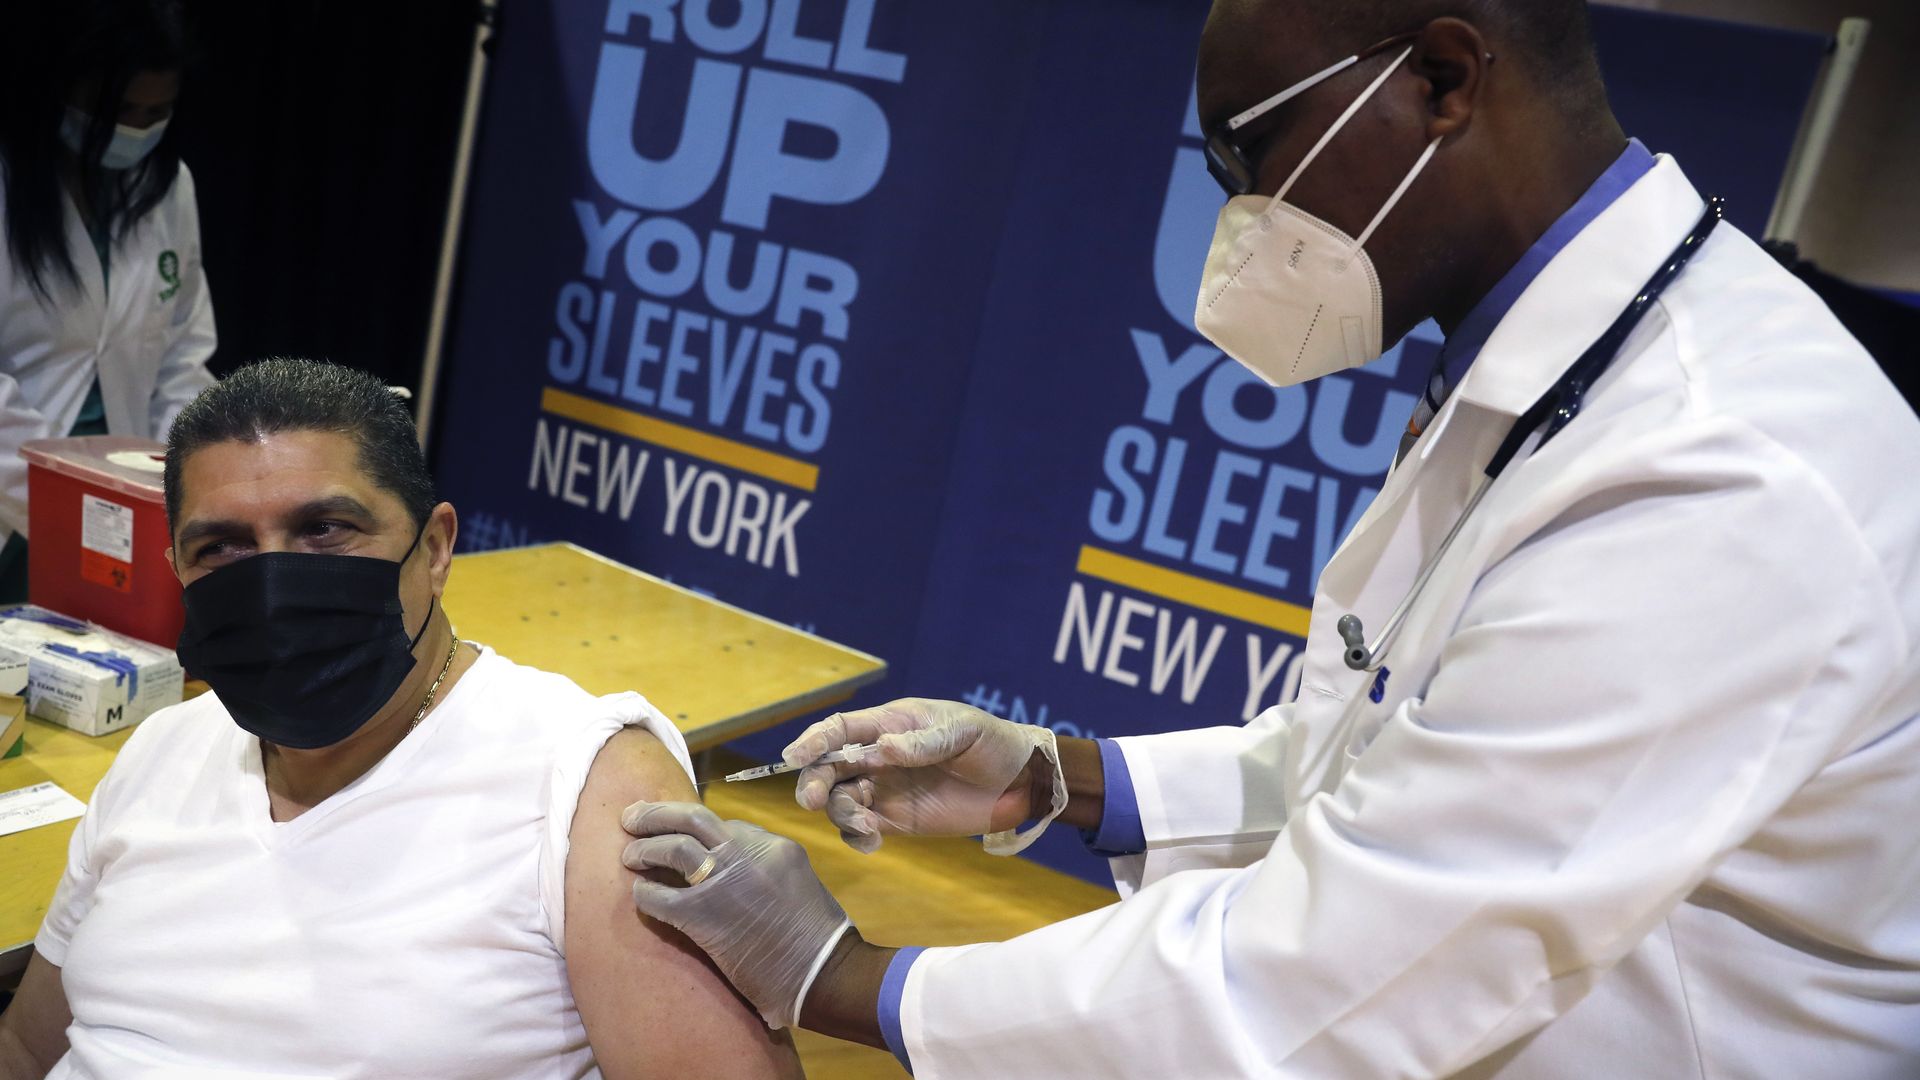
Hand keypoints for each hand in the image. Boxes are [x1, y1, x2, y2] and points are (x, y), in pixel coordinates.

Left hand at [621, 801, 851, 1028]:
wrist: (820, 974)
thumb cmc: (814, 937)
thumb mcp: (796, 882)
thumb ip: (763, 865)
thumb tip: (724, 862)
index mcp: (774, 846)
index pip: (724, 824)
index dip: (693, 827)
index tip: (674, 829)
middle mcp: (748, 855)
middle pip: (693, 817)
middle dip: (657, 814)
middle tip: (632, 816)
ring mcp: (725, 882)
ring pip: (675, 847)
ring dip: (645, 849)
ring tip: (629, 855)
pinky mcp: (704, 917)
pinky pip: (661, 898)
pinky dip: (644, 893)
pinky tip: (639, 894)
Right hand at [784, 698, 1059, 852]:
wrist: (1019, 782)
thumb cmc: (991, 742)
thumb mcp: (964, 732)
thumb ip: (924, 742)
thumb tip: (882, 749)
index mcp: (890, 725)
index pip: (841, 729)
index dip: (813, 740)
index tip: (792, 757)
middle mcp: (878, 757)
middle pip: (829, 767)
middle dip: (813, 781)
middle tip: (811, 800)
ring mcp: (885, 789)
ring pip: (840, 800)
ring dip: (839, 812)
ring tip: (864, 824)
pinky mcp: (896, 820)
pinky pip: (862, 829)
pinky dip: (856, 837)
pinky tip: (871, 841)